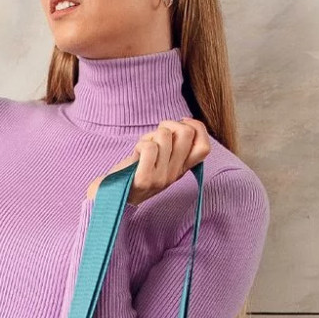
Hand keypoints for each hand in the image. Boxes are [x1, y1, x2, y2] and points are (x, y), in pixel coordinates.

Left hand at [86, 116, 211, 207]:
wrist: (114, 195)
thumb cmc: (136, 170)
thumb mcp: (162, 158)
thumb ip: (175, 144)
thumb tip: (185, 122)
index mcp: (182, 168)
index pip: (204, 147)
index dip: (197, 128)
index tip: (182, 123)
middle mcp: (175, 174)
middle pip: (186, 134)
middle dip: (169, 124)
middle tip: (156, 135)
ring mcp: (161, 178)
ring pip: (165, 136)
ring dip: (150, 136)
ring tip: (143, 149)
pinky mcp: (145, 179)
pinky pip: (149, 147)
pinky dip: (140, 144)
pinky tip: (136, 155)